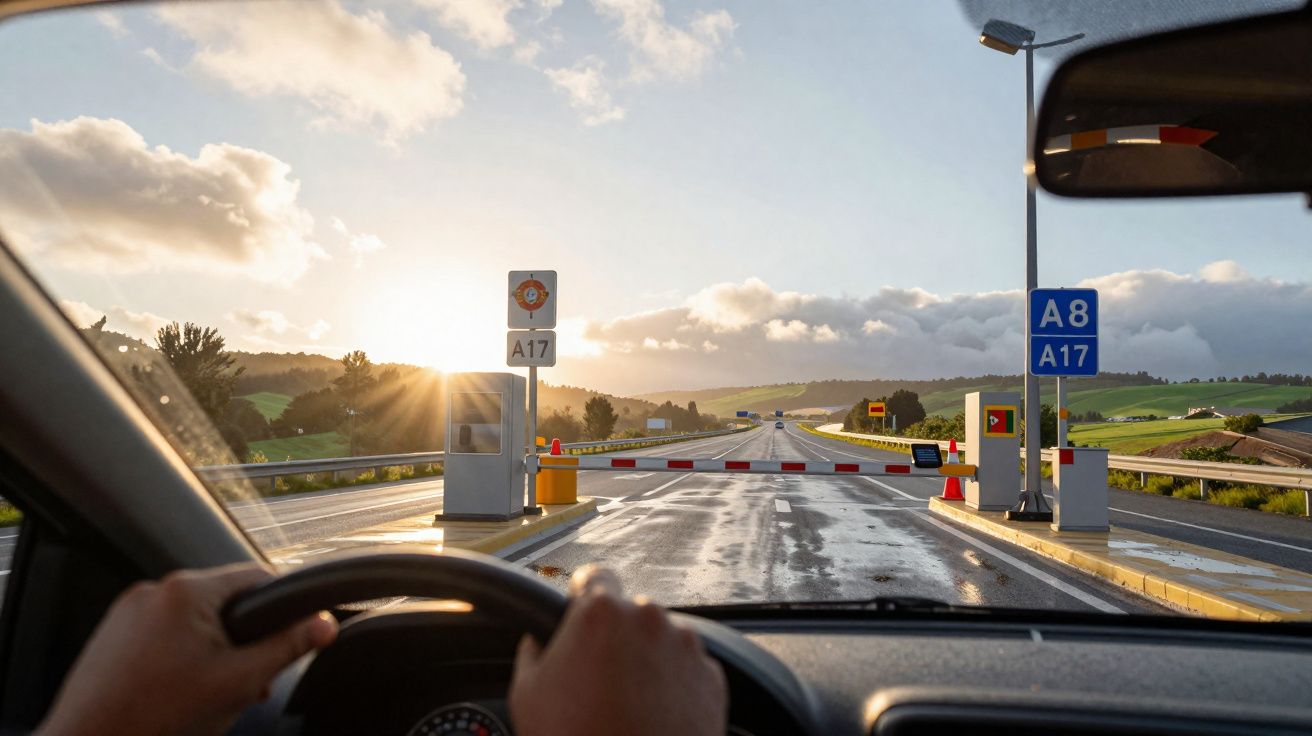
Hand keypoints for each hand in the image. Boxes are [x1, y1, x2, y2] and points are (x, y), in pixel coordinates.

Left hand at [38, 564, 336, 735]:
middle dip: (245, 641)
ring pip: (194, 622)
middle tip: (249, 681)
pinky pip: (165, 636)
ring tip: (212, 694)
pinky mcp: (113, 636)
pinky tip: (184, 694)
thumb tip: (323, 625)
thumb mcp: (239, 682)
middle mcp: (153, 591)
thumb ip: (287, 647)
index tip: (298, 632)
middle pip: (225, 603)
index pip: (257, 577)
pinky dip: (183, 658)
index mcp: (185, 590)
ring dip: (215, 652)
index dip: (284, 606)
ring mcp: (127, 613)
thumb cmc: (154, 719)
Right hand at [509, 565, 726, 735]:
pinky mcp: (712, 678)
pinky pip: (688, 671)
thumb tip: (539, 642)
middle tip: (599, 680)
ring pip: (662, 641)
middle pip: (629, 614)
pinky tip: (654, 717)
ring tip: (628, 705)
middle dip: (616, 638)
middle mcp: (650, 618)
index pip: (593, 577)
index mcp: (601, 613)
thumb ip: (533, 651)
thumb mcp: (527, 693)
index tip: (580, 613)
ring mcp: (687, 647)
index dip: (582, 596)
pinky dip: (675, 686)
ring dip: (647, 661)